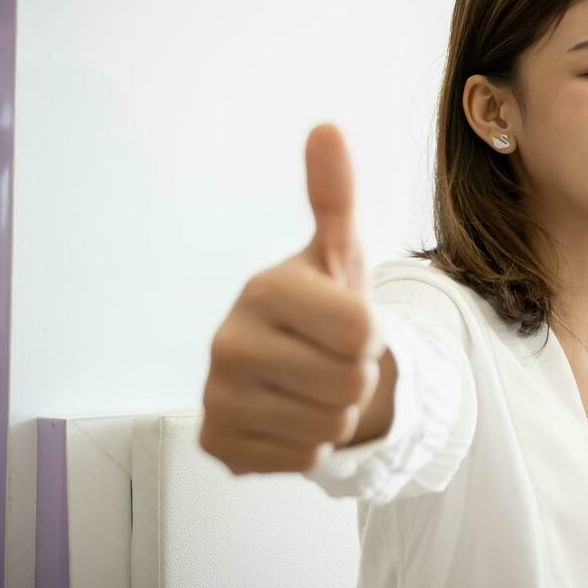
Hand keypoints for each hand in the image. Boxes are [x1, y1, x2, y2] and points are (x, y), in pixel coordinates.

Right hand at [199, 124, 387, 473]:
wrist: (289, 369)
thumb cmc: (322, 307)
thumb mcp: (339, 252)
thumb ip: (335, 195)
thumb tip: (327, 128)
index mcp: (263, 290)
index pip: (362, 332)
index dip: (371, 334)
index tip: (347, 323)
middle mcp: (226, 342)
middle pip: (349, 384)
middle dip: (354, 377)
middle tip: (328, 359)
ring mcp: (217, 397)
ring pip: (330, 427)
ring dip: (335, 413)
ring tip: (311, 386)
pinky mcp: (218, 444)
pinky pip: (303, 460)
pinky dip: (307, 446)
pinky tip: (287, 416)